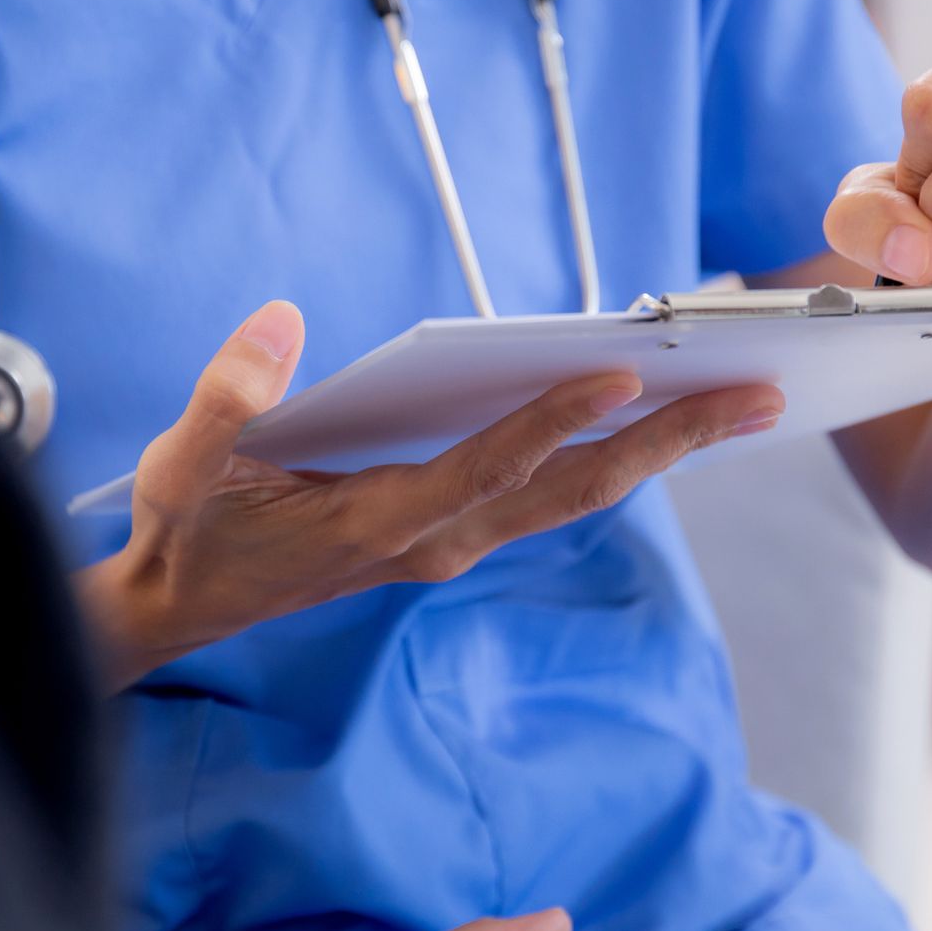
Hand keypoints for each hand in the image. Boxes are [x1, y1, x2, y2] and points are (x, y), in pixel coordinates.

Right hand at [82, 302, 781, 685]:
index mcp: (378, 522)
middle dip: (668, 443)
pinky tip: (648, 420)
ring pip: (571, 495)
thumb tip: (281, 320)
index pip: (485, 467)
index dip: (553, 422)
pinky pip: (546, 494)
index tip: (624, 375)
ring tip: (733, 402)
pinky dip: (608, 456)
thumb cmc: (184, 535)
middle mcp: (433, 540)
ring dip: (656, 450)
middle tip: (757, 397)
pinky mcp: (445, 534)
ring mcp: (446, 543)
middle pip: (571, 489)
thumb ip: (228, 397)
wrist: (175, 611)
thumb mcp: (181, 468)